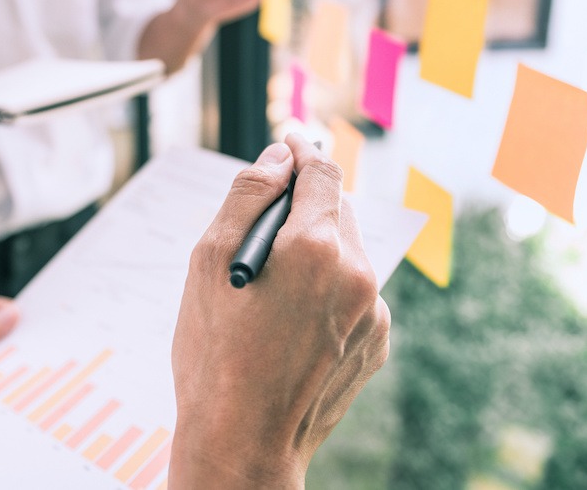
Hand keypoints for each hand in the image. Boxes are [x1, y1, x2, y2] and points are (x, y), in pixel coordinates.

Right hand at [169, 134, 389, 488]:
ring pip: (348, 253)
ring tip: (272, 290)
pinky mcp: (377, 342)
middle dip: (305, 206)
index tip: (288, 143)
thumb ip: (247, 197)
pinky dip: (331, 291)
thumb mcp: (208, 264)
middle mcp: (357, 274)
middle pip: (337, 210)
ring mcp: (373, 312)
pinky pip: (358, 294)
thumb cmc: (214, 356)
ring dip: (318, 251)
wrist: (244, 444)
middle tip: (264, 228)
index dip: (301, 151)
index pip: (320, 172)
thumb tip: (278, 157)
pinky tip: (292, 322)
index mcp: (315, 247)